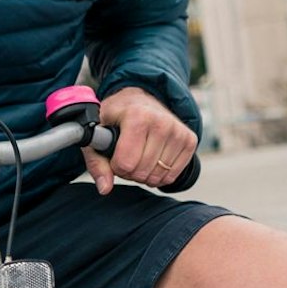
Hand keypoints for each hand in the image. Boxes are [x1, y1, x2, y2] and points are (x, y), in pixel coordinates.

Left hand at [82, 87, 196, 193]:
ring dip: (145, 175)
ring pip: (158, 176)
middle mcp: (161, 122)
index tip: (115, 153)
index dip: (115, 165)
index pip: (125, 163)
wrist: (139, 99)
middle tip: (127, 155)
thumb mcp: (98, 134)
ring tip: (139, 156)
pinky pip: (172, 176)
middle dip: (129, 171)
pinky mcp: (189, 140)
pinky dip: (160, 175)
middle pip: (141, 172)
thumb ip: (96, 163)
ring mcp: (178, 131)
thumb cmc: (116, 117)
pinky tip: (153, 160)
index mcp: (137, 116)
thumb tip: (105, 188)